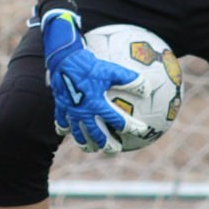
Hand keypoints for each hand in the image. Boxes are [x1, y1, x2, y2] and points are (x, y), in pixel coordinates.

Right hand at [41, 9, 149, 153]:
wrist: (63, 58)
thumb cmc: (89, 64)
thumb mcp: (111, 69)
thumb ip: (130, 80)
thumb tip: (148, 88)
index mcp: (97, 104)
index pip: (118, 120)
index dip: (132, 127)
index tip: (142, 130)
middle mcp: (83, 111)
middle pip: (96, 133)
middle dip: (107, 143)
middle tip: (115, 150)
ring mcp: (70, 111)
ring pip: (78, 132)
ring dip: (85, 142)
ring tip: (90, 149)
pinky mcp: (60, 106)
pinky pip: (61, 121)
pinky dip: (63, 128)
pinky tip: (65, 132)